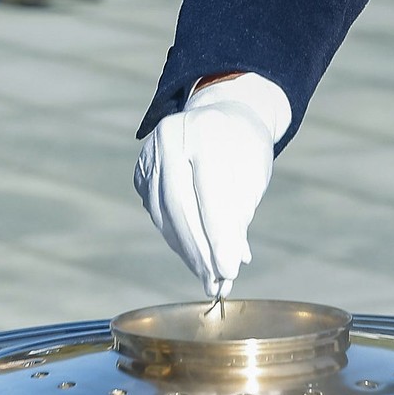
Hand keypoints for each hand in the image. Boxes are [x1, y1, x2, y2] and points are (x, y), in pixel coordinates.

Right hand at [134, 73, 294, 297]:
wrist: (224, 112)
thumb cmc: (245, 148)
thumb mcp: (253, 174)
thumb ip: (240, 215)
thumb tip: (231, 265)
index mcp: (207, 130)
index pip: (210, 191)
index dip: (218, 235)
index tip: (229, 269)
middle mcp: (172, 136)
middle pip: (179, 204)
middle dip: (198, 250)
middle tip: (216, 282)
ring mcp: (150, 151)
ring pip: (163, 212)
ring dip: (186, 250)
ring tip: (208, 276)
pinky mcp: (141, 168)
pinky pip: (155, 210)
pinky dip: (175, 236)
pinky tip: (192, 255)